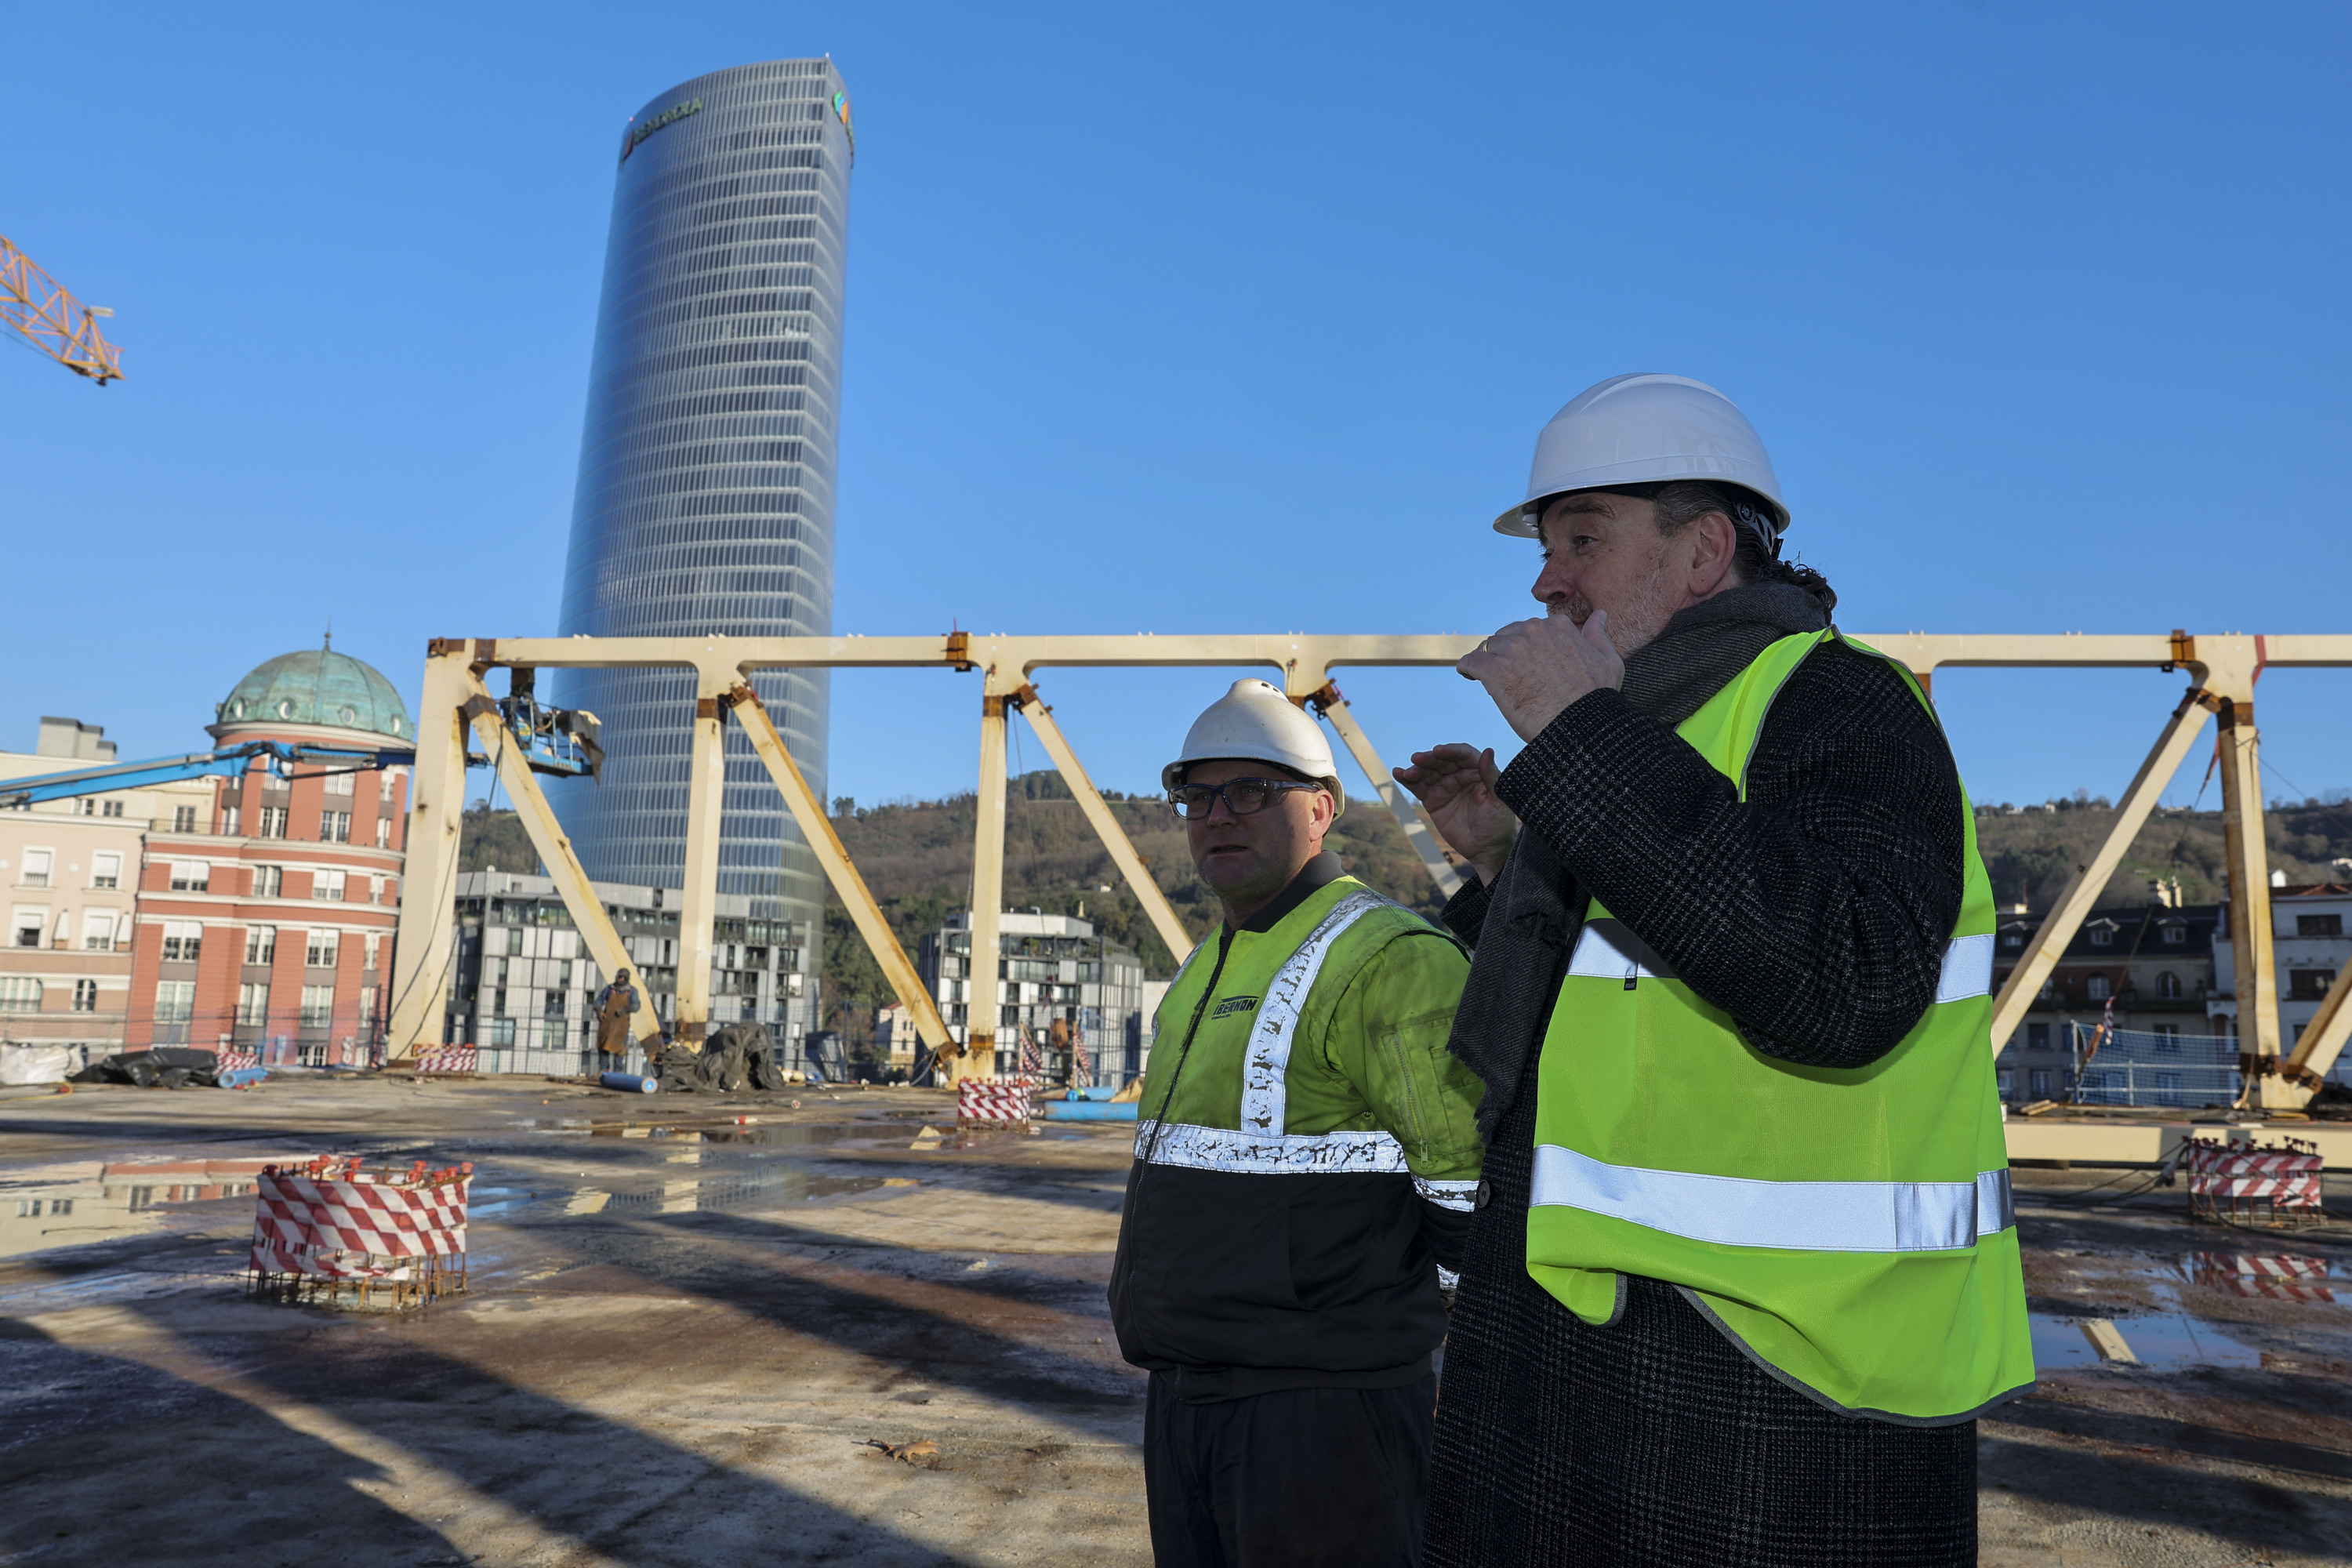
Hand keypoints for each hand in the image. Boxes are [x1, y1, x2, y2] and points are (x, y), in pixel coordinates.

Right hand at [1395, 743, 1515, 885]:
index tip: (1438, 750)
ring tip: (1407, 773)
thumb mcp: (1498, 800)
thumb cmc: (1497, 824)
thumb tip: (1488, 751)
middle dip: (1429, 759)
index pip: (1463, 755)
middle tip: (1417, 759)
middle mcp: (1460, 775)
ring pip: (1428, 772)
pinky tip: (1398, 773)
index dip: (1450, 751)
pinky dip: (1407, 780)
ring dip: (1416, 769)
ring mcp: (1445, 786)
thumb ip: (1491, 776)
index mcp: (1477, 772)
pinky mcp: (1432, 799)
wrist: (1484, 850)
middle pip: (1442, 761)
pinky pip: (1418, 786)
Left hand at [1455, 609, 1623, 740]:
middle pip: (1506, 636)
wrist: (1580, 728)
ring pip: (1488, 648)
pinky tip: (1468, 675)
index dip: (1525, 647)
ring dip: (1488, 661)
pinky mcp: (1494, 670)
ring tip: (1491, 680)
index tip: (1525, 664)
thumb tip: (1600, 615)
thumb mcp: (1608, 661)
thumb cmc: (1596, 699)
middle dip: (1505, 653)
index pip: (1529, 629)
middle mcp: (1534, 630)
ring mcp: (1513, 649)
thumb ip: (1599, 635)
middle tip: (1508, 676)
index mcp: (1558, 626)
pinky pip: (1471, 661)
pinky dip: (1467, 667)